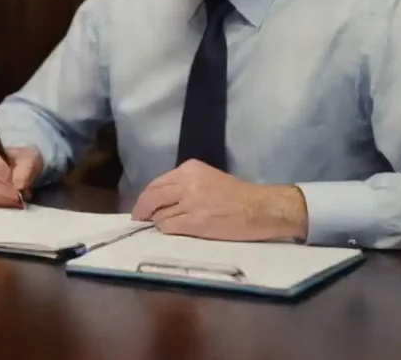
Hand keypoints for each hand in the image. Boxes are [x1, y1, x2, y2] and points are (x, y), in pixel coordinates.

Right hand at [0, 141, 42, 207]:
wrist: (16, 169)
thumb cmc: (20, 161)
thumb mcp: (29, 159)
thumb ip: (25, 169)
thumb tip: (19, 186)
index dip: (4, 176)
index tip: (18, 185)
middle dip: (1, 191)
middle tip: (17, 199)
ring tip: (12, 203)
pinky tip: (3, 205)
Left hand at [130, 159, 308, 241]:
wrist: (261, 208)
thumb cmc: (237, 195)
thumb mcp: (207, 179)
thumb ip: (184, 184)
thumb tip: (161, 199)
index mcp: (188, 169)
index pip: (156, 183)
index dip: (145, 198)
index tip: (141, 207)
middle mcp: (186, 182)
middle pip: (151, 197)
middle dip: (142, 210)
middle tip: (139, 219)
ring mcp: (190, 202)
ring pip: (158, 214)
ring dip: (158, 222)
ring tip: (163, 226)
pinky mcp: (195, 221)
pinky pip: (168, 226)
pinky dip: (166, 230)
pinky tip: (172, 231)